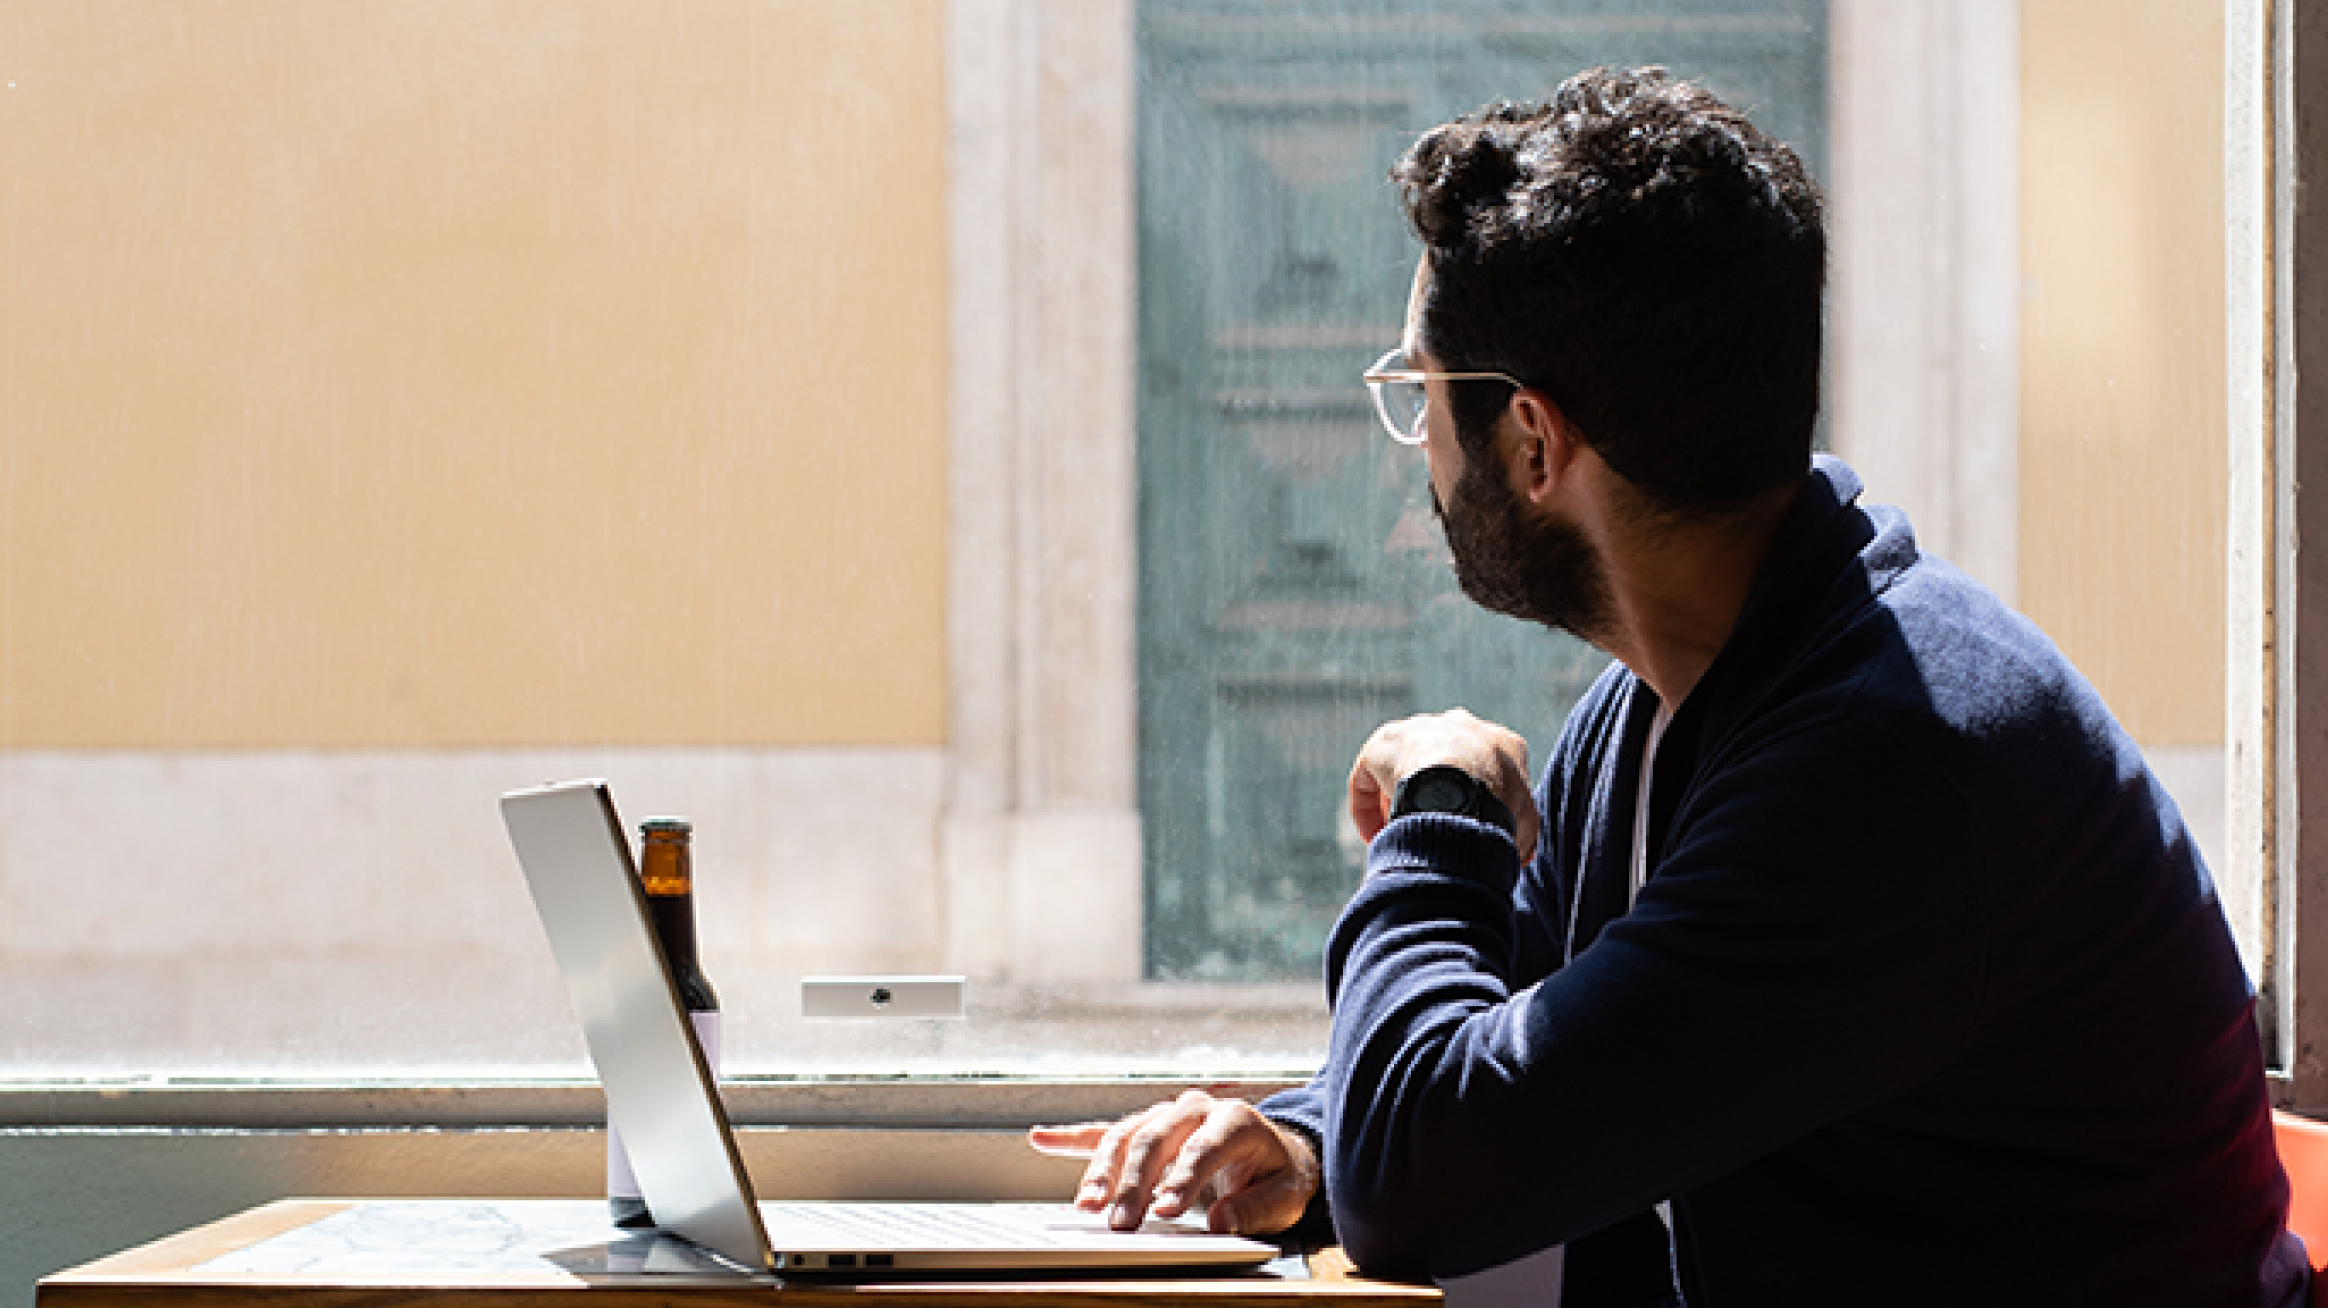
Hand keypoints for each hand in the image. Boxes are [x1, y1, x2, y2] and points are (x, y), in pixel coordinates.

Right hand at [1027, 1090, 1318, 1235]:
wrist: (1273, 1152)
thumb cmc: (1277, 1175)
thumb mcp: (1285, 1195)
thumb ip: (1256, 1208)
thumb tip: (1220, 1221)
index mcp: (1234, 1119)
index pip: (1202, 1147)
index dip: (1183, 1178)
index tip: (1165, 1211)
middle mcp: (1195, 1108)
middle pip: (1155, 1140)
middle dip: (1134, 1183)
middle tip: (1120, 1224)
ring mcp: (1166, 1115)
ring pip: (1126, 1135)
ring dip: (1103, 1171)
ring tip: (1087, 1205)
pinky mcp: (1145, 1129)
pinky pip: (1104, 1131)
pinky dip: (1072, 1137)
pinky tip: (1041, 1138)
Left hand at [1348, 707, 1538, 862]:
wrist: (1463, 788)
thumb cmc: (1500, 809)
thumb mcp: (1525, 825)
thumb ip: (1520, 834)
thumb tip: (1519, 853)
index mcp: (1500, 742)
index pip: (1485, 770)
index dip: (1473, 804)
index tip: (1463, 832)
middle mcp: (1460, 727)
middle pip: (1441, 764)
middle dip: (1434, 798)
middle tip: (1430, 832)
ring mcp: (1420, 730)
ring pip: (1404, 769)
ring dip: (1399, 802)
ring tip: (1401, 836)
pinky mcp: (1384, 742)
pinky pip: (1368, 777)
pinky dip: (1366, 807)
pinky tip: (1375, 836)